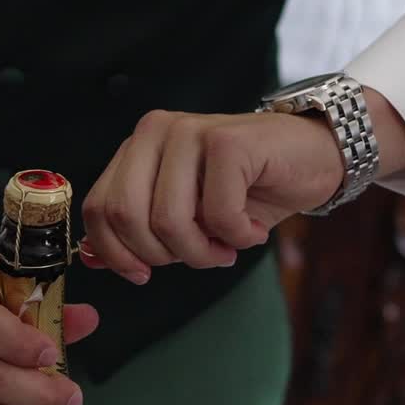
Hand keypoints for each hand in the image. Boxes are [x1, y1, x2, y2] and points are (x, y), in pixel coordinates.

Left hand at [79, 87, 404, 280]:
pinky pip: (217, 214)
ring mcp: (191, 132)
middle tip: (200, 257)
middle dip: (163, 255)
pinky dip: (237, 237)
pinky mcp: (227, 143)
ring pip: (170, 220)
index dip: (116, 253)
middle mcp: (156, 131)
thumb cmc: (247, 190)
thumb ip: (139, 229)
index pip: (99, 208)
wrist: (313, 156)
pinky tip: (252, 229)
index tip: (144, 273)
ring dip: (202, 252)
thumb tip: (91, 257)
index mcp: (137, 147)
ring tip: (226, 248)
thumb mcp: (186, 214)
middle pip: (128, 217)